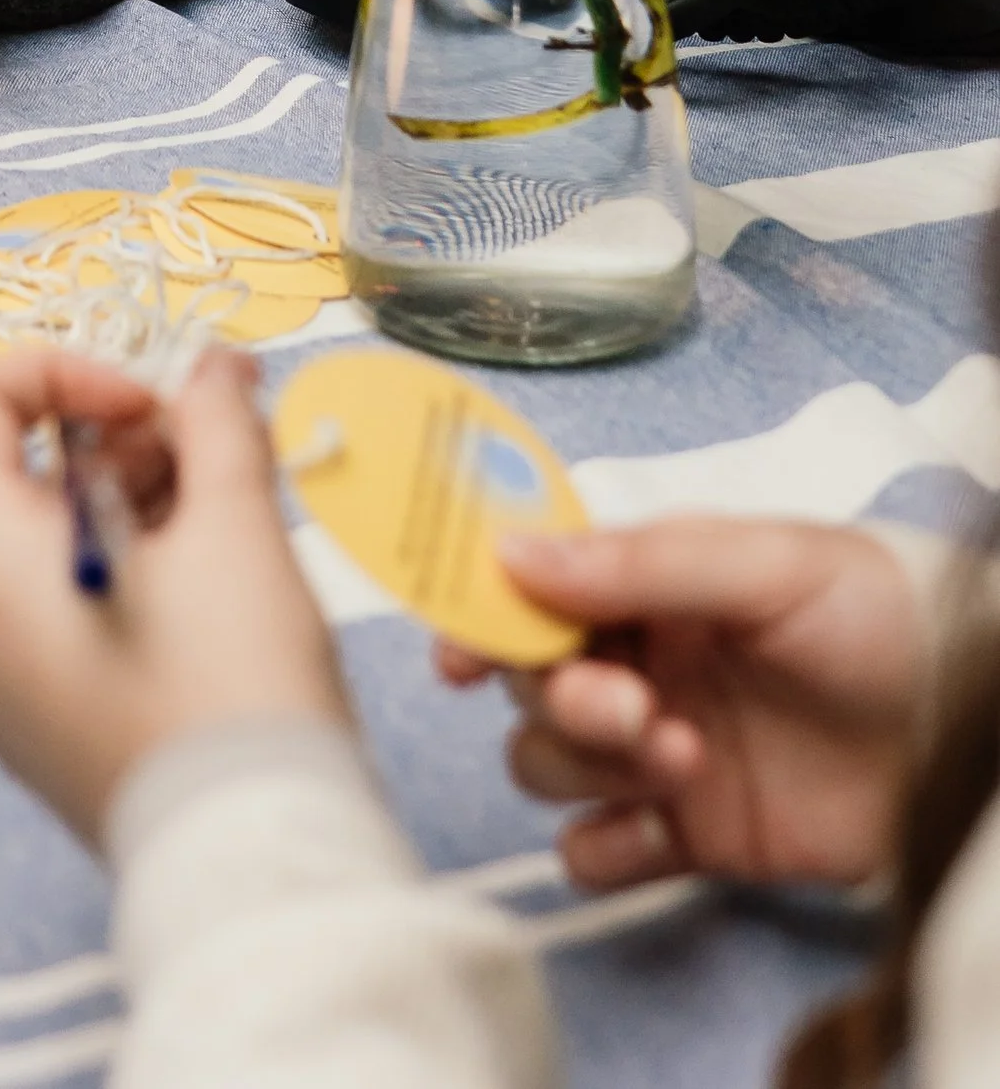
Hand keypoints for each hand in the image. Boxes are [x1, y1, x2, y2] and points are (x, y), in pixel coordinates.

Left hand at [0, 343, 348, 851]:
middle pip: (18, 481)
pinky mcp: (43, 738)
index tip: (147, 405)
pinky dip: (120, 581)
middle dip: (120, 446)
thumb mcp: (237, 525)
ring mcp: (3, 692)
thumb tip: (210, 368)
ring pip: (47, 554)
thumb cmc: (235, 692)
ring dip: (131, 510)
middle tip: (215, 449)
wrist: (255, 861)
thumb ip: (215, 421)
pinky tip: (207, 590)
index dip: (59, 372)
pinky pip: (59, 623)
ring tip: (226, 517)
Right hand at [441, 517, 924, 892]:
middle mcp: (635, 660)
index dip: (477, 609)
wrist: (958, 735)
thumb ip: (640, 564)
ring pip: (544, 765)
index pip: (527, 586)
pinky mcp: (682, 833)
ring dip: (591, 767)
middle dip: (561, 697)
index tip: (457, 647)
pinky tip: (657, 829)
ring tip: (684, 757)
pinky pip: (591, 853)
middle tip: (630, 706)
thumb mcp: (767, 566)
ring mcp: (652, 748)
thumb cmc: (880, 623)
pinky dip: (602, 848)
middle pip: (526, 682)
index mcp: (645, 582)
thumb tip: (511, 554)